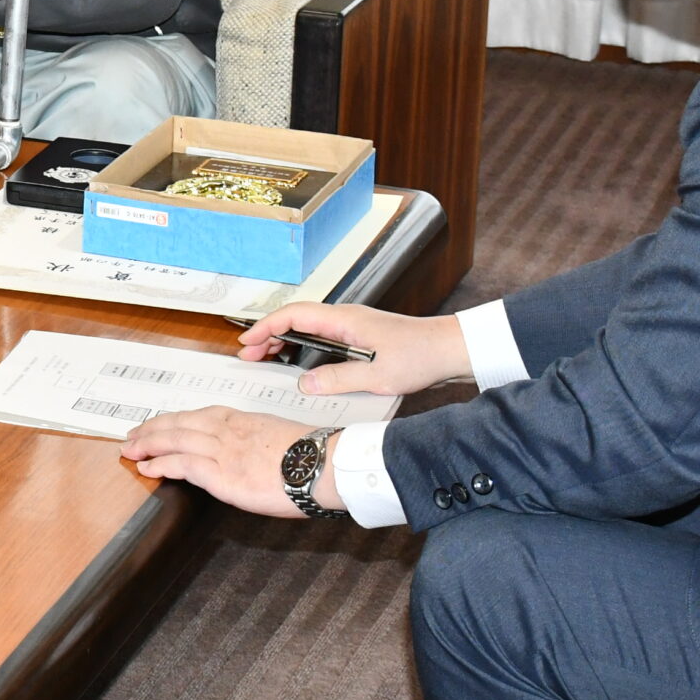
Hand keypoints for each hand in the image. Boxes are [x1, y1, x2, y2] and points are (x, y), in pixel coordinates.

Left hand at [121, 407, 337, 518]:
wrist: (324, 465)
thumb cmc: (309, 454)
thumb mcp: (275, 435)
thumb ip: (252, 438)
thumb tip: (244, 451)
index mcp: (240, 420)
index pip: (197, 416)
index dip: (171, 421)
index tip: (157, 425)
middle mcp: (226, 430)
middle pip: (178, 424)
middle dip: (151, 430)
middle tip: (131, 436)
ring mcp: (222, 451)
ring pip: (175, 441)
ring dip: (148, 444)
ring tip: (130, 450)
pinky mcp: (223, 475)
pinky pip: (183, 465)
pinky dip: (161, 465)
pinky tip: (147, 467)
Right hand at [234, 302, 471, 396]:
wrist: (451, 350)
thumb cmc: (421, 357)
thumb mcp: (378, 376)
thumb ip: (339, 379)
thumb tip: (306, 384)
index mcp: (345, 320)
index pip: (294, 316)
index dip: (267, 327)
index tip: (248, 342)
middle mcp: (346, 318)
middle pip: (296, 319)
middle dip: (269, 334)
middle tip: (248, 354)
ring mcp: (354, 326)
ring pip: (308, 327)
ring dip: (284, 340)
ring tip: (265, 358)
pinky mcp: (362, 337)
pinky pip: (321, 337)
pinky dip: (302, 346)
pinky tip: (299, 362)